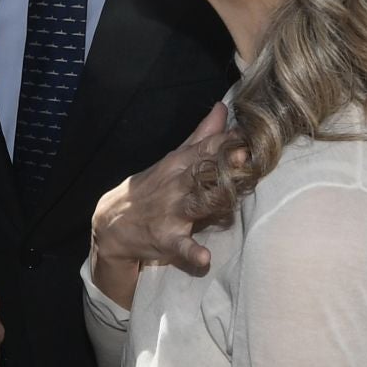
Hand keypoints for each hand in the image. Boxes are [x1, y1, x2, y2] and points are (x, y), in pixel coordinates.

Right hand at [90, 101, 237, 306]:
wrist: (111, 222)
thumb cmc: (151, 188)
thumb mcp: (173, 159)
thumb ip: (201, 136)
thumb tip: (223, 108)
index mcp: (180, 164)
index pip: (207, 148)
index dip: (229, 141)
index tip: (255, 135)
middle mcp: (177, 185)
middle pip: (203, 172)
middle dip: (223, 165)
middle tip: (247, 158)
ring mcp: (172, 212)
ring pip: (197, 204)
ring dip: (213, 201)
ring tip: (231, 199)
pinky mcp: (167, 239)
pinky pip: (181, 247)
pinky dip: (192, 253)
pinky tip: (204, 258)